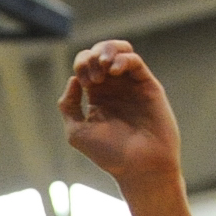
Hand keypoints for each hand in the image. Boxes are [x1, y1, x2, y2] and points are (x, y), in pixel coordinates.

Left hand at [58, 40, 181, 187]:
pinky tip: (114, 71)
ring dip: (107, 51)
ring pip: (119, 50)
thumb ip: (68, 105)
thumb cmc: (109, 154)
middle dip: (91, 57)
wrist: (139, 165)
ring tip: (103, 67)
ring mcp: (131, 85)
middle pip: (100, 53)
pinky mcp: (147, 85)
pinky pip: (135, 61)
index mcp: (96, 96)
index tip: (84, 84)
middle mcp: (114, 87)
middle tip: (93, 77)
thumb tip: (73, 80)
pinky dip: (123, 59)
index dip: (81, 66)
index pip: (84, 65)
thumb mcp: (77, 131)